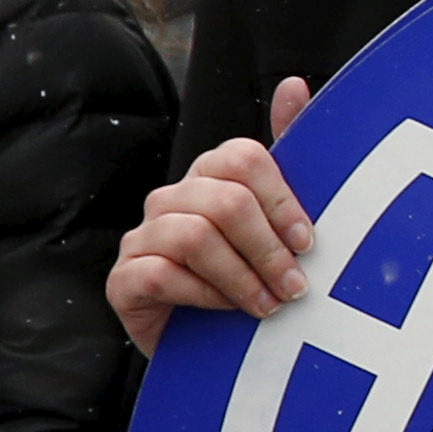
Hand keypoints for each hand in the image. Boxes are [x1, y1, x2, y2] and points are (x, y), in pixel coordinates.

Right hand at [110, 80, 313, 358]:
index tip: (309, 241)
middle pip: (223, 200)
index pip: (242, 158)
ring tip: (269, 306)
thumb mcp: (284, 223)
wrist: (215, 345)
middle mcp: (172, 198)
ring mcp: (142, 236)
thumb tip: (293, 85)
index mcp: (212, 176)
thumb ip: (292, 155)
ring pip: (193, 236)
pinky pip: (160, 274)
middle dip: (267, 248)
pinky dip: (202, 294)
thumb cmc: (256, 275)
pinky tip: (225, 311)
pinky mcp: (123, 279)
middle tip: (296, 286)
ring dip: (241, 276)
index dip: (281, 199)